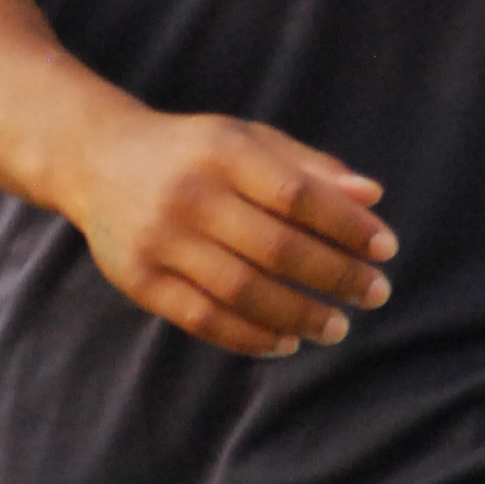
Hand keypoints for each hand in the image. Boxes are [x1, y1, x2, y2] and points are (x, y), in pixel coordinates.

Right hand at [57, 100, 396, 358]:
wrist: (97, 159)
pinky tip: (286, 342)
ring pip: (243, 291)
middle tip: (376, 293)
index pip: (298, 195)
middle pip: (277, 248)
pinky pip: (204, 319)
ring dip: (299, 315)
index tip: (386, 249)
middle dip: (335, 276)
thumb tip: (374, 197)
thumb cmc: (194, 152)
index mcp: (223, 151)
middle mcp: (189, 194)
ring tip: (336, 327)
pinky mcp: (139, 280)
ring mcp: (160, 240)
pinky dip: (251, 338)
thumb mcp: (248, 141)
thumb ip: (310, 168)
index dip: (347, 226)